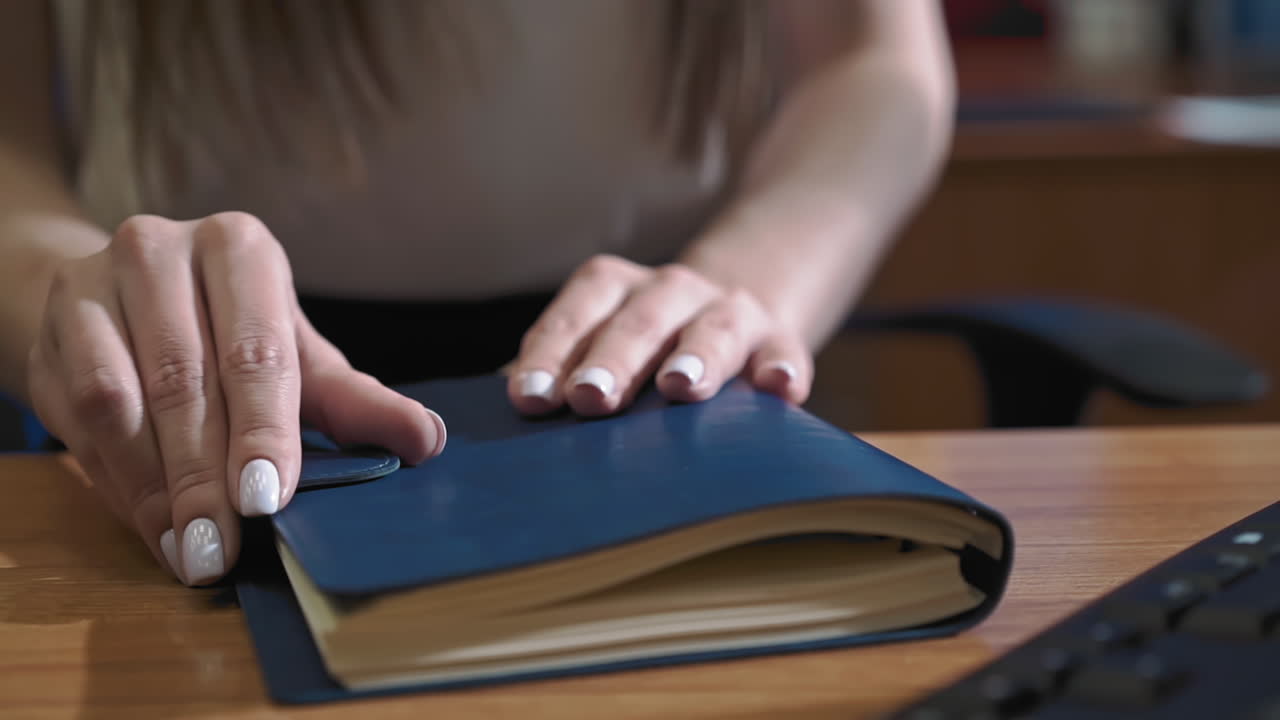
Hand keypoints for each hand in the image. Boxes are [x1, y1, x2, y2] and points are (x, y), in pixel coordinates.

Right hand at [27, 212, 444, 584]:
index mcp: (239, 249)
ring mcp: (96, 283)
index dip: (264, 429)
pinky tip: (150, 523)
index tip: (269, 498)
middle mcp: (163, 250)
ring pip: (122, 400)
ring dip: (158, 487)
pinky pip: (77, 414)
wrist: (119, 297)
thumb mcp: (295, 358)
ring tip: (190, 550)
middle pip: (187, 379)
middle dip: (208, 475)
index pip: (257, 350)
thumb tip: (427, 441)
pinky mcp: (54, 325)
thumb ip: (354, 401)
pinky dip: (117, 477)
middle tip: (225, 547)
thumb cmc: (225, 332)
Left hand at [508, 254, 810, 415]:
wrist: (735, 316)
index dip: (552, 351)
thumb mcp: (600, 341)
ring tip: (680, 387)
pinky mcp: (780, 345)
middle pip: (640, 319)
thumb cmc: (645, 347)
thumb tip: (501, 407)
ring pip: (715, 328)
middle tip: (589, 398)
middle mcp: (673, 291)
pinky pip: (785, 354)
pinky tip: (778, 389)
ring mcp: (731, 313)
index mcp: (617, 289)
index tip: (529, 398)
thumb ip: (559, 369)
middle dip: (614, 358)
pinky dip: (782, 370)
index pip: (578, 312)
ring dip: (697, 355)